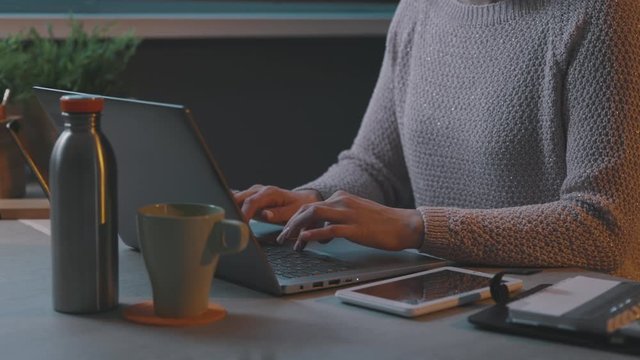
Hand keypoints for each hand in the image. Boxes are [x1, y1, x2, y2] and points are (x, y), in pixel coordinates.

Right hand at [234, 185, 320, 223]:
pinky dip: (231, 206)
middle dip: (232, 210)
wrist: (301, 200)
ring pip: (235, 198)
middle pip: (239, 198)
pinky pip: (237, 200)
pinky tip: (228, 216)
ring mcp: (253, 192)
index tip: (240, 223)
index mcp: (269, 193)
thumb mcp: (291, 212)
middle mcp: (258, 190)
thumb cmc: (297, 207)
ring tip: (226, 222)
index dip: (244, 212)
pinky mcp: (250, 197)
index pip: (251, 202)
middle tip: (229, 225)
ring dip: (230, 208)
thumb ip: (278, 214)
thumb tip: (264, 214)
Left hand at [276, 191, 424, 251]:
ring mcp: (349, 214)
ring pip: (314, 215)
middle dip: (291, 223)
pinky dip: (314, 234)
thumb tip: (320, 234)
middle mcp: (342, 202)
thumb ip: (336, 222)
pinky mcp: (356, 228)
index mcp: (341, 198)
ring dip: (298, 228)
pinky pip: (330, 229)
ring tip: (289, 241)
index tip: (288, 231)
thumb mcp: (354, 217)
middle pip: (308, 208)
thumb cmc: (381, 224)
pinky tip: (305, 241)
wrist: (404, 224)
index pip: (311, 205)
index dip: (296, 219)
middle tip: (281, 238)